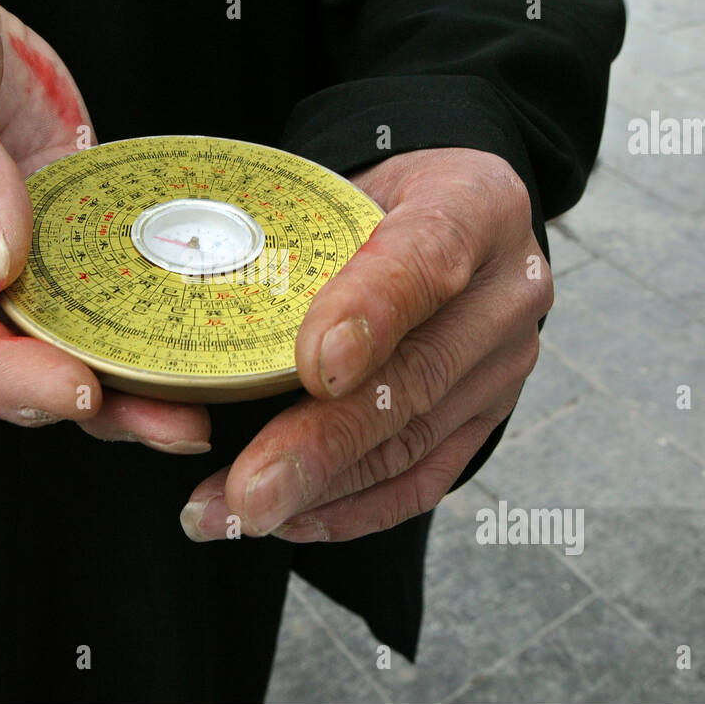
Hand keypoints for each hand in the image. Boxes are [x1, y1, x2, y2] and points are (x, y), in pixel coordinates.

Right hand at [0, 0, 209, 451]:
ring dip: (131, 381)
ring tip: (198, 412)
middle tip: (170, 420)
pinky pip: (100, 285)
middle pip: (8, 360)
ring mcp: (9, 252)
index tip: (71, 390)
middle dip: (89, 400)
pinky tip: (199, 336)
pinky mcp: (61, 229)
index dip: (0, 377)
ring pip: (62, 339)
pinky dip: (145, 316)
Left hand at [179, 148, 551, 540]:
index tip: (314, 367)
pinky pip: (426, 477)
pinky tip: (294, 521)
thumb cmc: (367, 197)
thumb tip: (198, 320)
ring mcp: (504, 363)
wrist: (439, 214)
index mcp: (472, 205)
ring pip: (412, 441)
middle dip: (323, 444)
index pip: (427, 256)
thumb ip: (295, 232)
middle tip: (248, 491)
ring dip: (320, 491)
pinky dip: (356, 508)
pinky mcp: (488, 417)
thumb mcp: (338, 182)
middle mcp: (505, 291)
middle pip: (415, 377)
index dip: (371, 313)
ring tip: (238, 514)